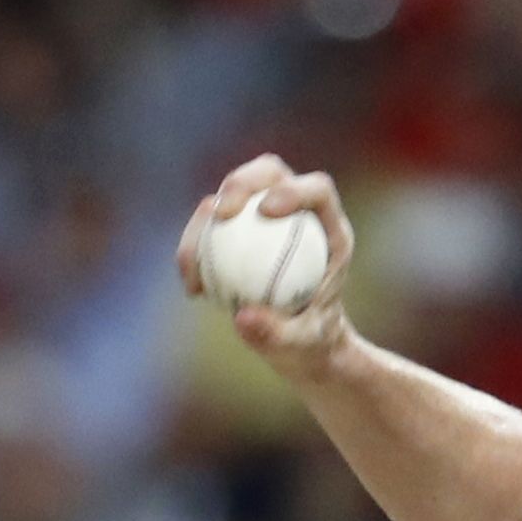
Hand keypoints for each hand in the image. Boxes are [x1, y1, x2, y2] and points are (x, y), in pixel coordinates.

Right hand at [175, 155, 356, 376]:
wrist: (303, 347)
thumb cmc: (314, 344)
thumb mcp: (302, 347)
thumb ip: (278, 334)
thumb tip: (243, 317)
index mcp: (330, 231)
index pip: (317, 190)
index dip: (292, 189)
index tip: (265, 211)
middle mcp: (298, 214)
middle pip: (269, 173)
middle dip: (241, 182)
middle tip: (219, 214)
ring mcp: (264, 220)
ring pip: (231, 195)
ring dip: (204, 220)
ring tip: (192, 265)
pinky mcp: (239, 234)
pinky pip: (209, 230)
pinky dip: (195, 251)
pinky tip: (192, 287)